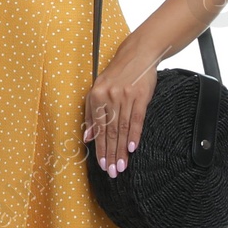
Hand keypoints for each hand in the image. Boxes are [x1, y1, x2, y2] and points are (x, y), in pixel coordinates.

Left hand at [82, 46, 156, 178]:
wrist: (137, 55)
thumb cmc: (116, 75)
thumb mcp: (98, 91)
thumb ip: (91, 114)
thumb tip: (87, 137)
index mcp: (95, 97)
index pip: (97, 129)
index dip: (100, 149)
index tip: (102, 165)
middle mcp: (108, 97)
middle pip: (109, 132)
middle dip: (110, 154)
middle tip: (112, 172)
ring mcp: (125, 97)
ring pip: (122, 129)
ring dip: (121, 149)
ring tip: (122, 166)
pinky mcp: (140, 96)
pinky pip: (137, 119)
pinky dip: (134, 134)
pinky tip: (132, 148)